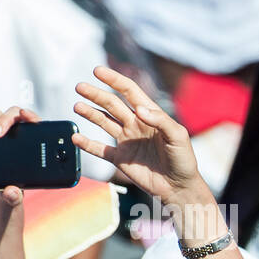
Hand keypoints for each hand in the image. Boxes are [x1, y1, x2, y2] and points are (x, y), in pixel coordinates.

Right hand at [0, 106, 36, 224]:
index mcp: (31, 145)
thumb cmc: (12, 191)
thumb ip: (14, 196)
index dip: (32, 116)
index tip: (26, 116)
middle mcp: (15, 134)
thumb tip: (11, 192)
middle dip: (4, 120)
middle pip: (12, 117)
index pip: (34, 124)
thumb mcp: (14, 197)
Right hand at [71, 66, 208, 208]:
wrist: (179, 187)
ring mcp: (127, 140)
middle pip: (112, 104)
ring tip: (77, 106)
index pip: (129, 91)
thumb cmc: (183, 160)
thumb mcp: (178, 137)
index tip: (97, 71)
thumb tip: (138, 109)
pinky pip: (100, 148)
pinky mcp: (120, 158)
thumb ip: (161, 121)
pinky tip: (76, 137)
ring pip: (103, 122)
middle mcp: (136, 124)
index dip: (114, 80)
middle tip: (80, 87)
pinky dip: (87, 144)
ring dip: (90, 113)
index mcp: (150, 115)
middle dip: (96, 94)